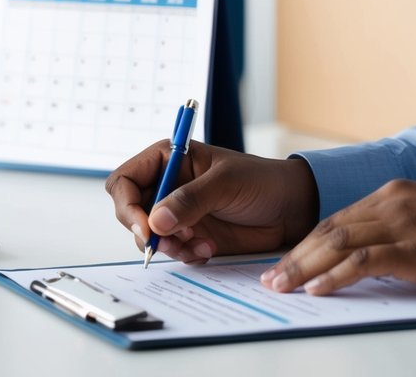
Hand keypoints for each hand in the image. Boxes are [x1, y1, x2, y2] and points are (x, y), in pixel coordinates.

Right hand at [106, 140, 319, 262]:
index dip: (128, 204)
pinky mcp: (189, 235)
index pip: (126, 180)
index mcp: (169, 159)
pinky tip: (209, 248)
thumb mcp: (227, 183)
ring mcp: (177, 213)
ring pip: (149, 237)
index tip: (146, 227)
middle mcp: (167, 186)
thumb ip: (191, 199)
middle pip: (130, 212)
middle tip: (175, 241)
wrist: (290, 209)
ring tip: (201, 244)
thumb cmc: (262, 181)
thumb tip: (156, 220)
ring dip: (170, 247)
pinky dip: (185, 255)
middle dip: (148, 232)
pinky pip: (171, 252)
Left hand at [259, 179, 415, 296]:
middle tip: (271, 278)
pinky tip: (317, 290)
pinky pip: (363, 261)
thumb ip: (396, 228)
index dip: (306, 242)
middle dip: (296, 255)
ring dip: (304, 266)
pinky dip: (335, 276)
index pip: (337, 218)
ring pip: (338, 242)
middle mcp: (393, 202)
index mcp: (394, 193)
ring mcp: (403, 224)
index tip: (285, 262)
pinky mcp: (414, 249)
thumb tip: (364, 255)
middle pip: (330, 228)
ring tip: (281, 286)